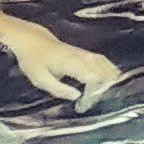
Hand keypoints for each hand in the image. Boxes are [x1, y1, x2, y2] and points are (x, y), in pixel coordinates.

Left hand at [0, 22, 121, 110]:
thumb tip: (77, 96)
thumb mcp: (40, 79)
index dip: (94, 91)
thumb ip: (59, 89)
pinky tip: (110, 76)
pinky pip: (101, 60)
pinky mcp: (84, 52)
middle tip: (100, 99)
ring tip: (112, 89)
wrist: (31, 39)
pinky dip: (108, 68)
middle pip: (101, 70)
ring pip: (103, 63)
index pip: (91, 77)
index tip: (86, 103)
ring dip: (109, 76)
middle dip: (104, 85)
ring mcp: (83, 53)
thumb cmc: (34, 60)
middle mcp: (80, 57)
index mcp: (70, 63)